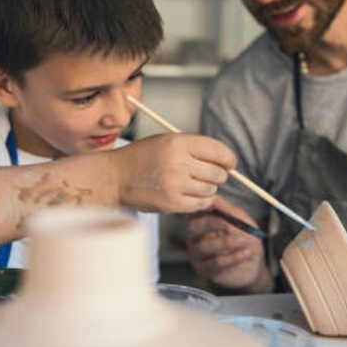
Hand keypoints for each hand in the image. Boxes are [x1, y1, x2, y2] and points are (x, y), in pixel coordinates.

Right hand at [111, 133, 235, 212]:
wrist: (115, 177)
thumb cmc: (142, 158)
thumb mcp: (166, 142)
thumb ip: (194, 148)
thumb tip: (226, 163)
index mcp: (178, 143)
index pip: (217, 150)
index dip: (229, 158)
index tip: (230, 164)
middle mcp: (178, 163)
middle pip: (218, 173)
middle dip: (218, 175)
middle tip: (209, 175)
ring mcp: (175, 185)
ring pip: (211, 189)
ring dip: (207, 188)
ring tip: (192, 184)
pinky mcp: (172, 203)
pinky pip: (201, 204)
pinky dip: (200, 201)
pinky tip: (188, 194)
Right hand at [185, 196, 270, 292]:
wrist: (253, 263)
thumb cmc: (244, 237)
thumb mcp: (240, 219)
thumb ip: (228, 209)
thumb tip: (213, 197)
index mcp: (200, 221)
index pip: (196, 210)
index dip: (207, 207)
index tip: (221, 206)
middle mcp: (194, 237)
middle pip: (193, 228)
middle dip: (212, 224)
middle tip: (229, 224)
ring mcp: (197, 255)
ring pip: (205, 246)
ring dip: (226, 242)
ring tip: (243, 241)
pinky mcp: (205, 270)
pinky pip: (215, 263)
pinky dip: (233, 257)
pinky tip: (245, 253)